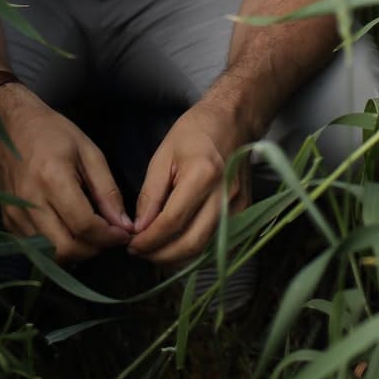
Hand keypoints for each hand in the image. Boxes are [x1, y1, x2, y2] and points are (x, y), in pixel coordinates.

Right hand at [0, 87, 132, 264]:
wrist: (9, 126)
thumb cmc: (53, 134)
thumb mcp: (89, 153)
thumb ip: (107, 191)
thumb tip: (124, 225)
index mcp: (53, 178)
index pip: (84, 226)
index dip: (109, 236)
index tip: (123, 233)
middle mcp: (30, 201)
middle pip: (65, 249)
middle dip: (93, 250)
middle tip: (107, 237)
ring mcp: (15, 214)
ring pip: (49, 255)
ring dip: (75, 252)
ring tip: (89, 235)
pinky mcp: (7, 221)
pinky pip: (35, 248)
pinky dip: (56, 247)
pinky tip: (68, 230)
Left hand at [128, 102, 249, 266]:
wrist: (233, 121)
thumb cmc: (195, 133)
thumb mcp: (163, 156)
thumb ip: (151, 195)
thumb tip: (139, 228)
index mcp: (202, 175)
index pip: (172, 222)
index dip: (149, 240)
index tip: (132, 245)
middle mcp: (224, 195)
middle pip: (191, 243)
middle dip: (161, 255)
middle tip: (141, 252)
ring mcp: (239, 206)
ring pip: (207, 250)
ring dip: (179, 257)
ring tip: (157, 251)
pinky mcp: (245, 211)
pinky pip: (220, 244)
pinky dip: (199, 252)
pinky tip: (181, 246)